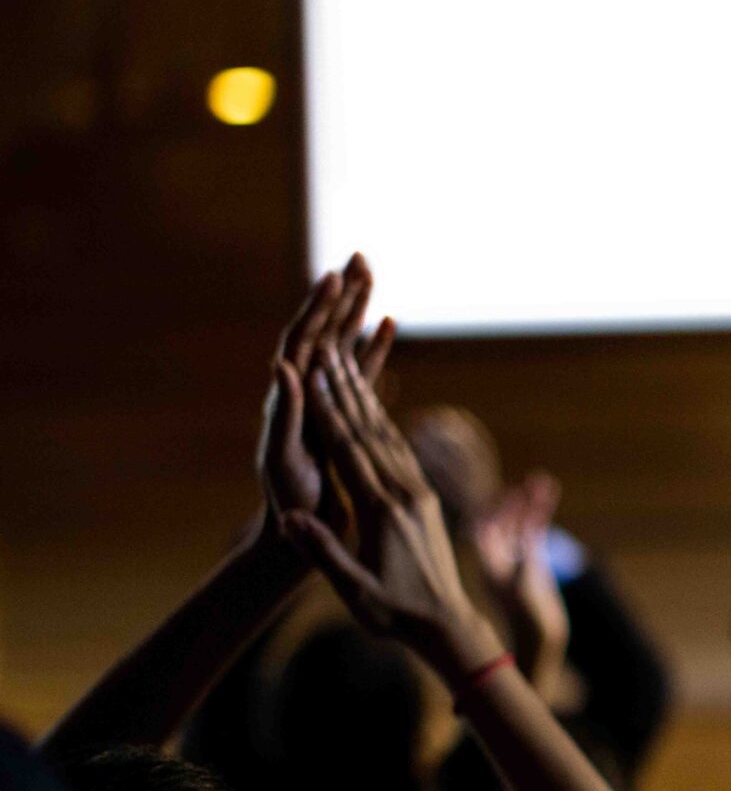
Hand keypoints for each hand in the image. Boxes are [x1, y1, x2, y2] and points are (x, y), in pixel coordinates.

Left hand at [260, 254, 395, 537]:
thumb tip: (282, 365)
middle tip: (358, 257)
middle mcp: (301, 393)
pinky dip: (371, 345)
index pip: (301, 341)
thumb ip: (285, 414)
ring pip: (340, 345)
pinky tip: (388, 322)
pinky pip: (359, 371)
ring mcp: (322, 401)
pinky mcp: (342, 414)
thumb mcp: (283, 460)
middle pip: (321, 331)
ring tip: (372, 274)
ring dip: (354, 309)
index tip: (334, 276)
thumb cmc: (290, 504)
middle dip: (339, 295)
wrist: (298, 534)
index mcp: (287, 398)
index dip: (317, 308)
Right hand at [280, 345, 498, 680]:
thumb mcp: (355, 591)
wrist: (448, 624)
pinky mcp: (427, 500)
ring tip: (350, 364)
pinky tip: (374, 408)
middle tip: (330, 348)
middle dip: (347, 389)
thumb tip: (289, 519)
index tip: (314, 377)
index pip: (350, 452)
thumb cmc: (396, 613)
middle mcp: (405, 494)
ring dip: (366, 399)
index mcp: (383, 512)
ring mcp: (420, 494)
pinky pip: (403, 453)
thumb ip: (325, 553)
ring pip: (389, 436)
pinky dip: (385, 425)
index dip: (330, 412)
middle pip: (370, 431)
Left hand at [473, 473, 569, 701]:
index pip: (481, 526)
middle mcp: (498, 557)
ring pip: (521, 522)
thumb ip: (524, 567)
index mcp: (488, 563)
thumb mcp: (523, 592)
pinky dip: (542, 512)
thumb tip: (525, 545)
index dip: (490, 507)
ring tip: (544, 480)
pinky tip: (550, 493)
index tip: (505, 491)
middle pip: (500, 519)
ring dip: (530, 502)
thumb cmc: (527, 623)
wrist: (540, 643)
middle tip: (529, 482)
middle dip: (512, 500)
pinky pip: (535, 532)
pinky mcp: (534, 564)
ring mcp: (516, 559)